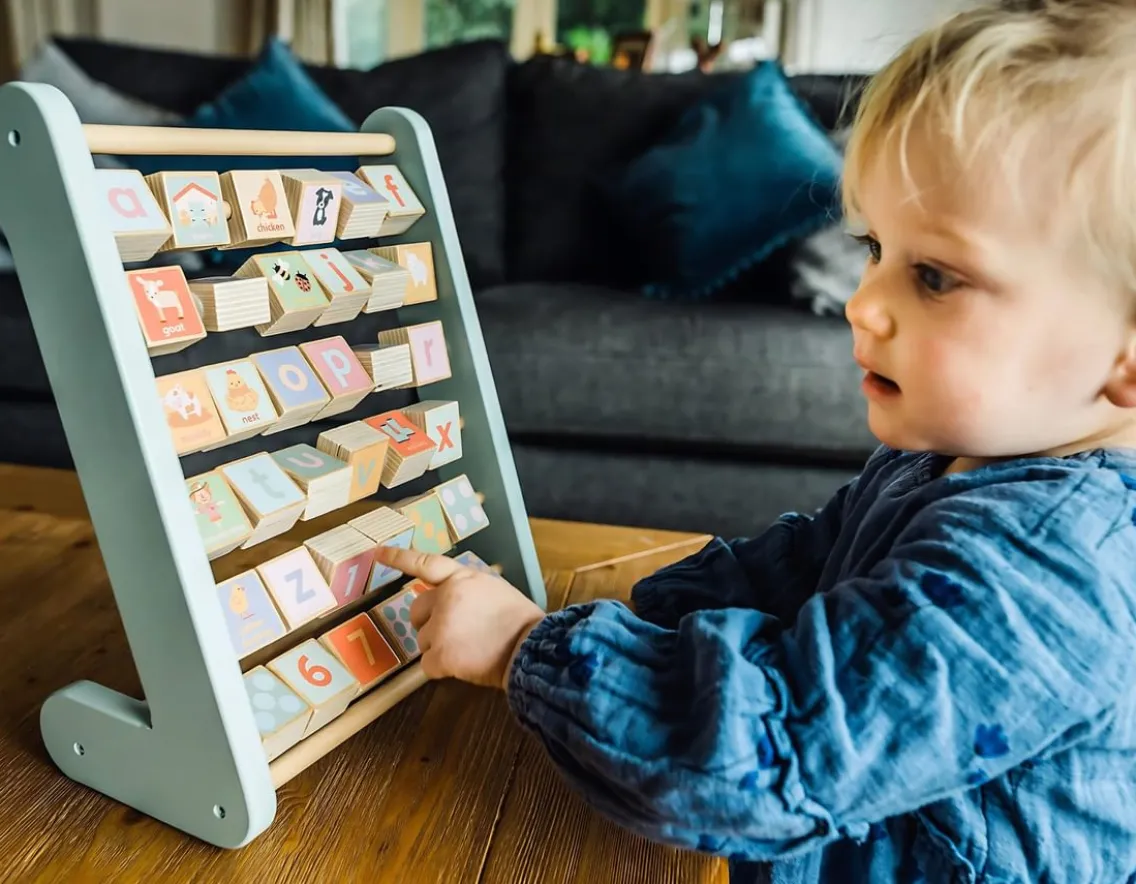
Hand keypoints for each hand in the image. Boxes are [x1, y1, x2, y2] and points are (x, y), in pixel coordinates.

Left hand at [375, 545, 545, 690]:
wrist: (531, 648)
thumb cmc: (520, 621)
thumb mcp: (494, 590)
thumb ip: (467, 591)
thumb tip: (452, 602)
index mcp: (462, 578)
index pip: (425, 563)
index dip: (400, 558)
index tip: (379, 552)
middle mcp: (447, 598)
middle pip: (416, 610)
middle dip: (428, 623)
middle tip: (454, 634)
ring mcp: (442, 627)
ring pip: (421, 640)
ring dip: (439, 648)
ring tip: (469, 650)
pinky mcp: (441, 654)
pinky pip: (427, 666)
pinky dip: (442, 669)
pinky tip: (464, 666)